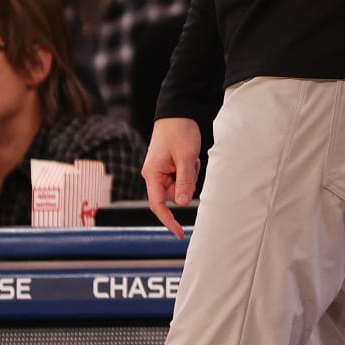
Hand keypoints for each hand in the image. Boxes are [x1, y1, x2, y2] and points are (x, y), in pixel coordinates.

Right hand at [142, 118, 201, 237]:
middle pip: (172, 195)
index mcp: (152, 174)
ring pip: (179, 187)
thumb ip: (184, 181)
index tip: (178, 233)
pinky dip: (189, 171)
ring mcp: (161, 170)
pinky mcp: (168, 166)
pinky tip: (190, 158)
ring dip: (189, 177)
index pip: (158, 204)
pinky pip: (181, 177)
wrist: (178, 111)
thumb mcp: (186, 157)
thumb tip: (181, 204)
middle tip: (192, 166)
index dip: (168, 220)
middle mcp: (154, 174)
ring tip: (191, 159)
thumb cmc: (179, 131)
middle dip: (186, 186)